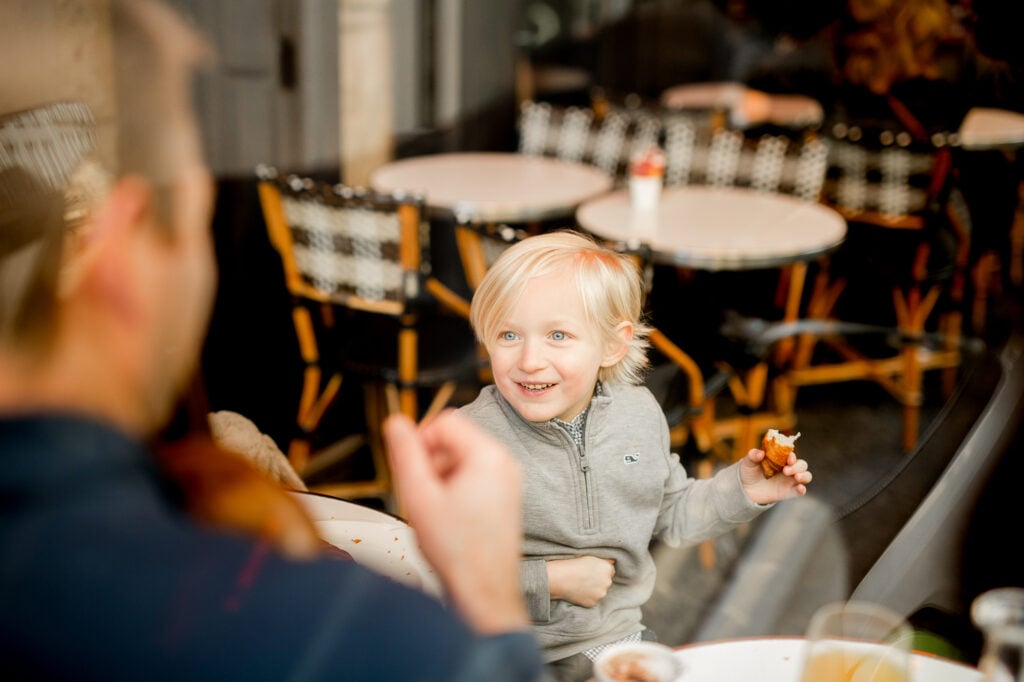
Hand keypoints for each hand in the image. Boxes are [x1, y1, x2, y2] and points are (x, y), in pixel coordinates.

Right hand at [383, 410, 528, 634]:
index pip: (446, 421)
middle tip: (419, 493)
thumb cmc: (456, 551)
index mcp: (488, 456)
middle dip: (431, 460)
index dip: (420, 440)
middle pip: (456, 439)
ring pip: (464, 458)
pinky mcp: (507, 496)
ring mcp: (510, 480)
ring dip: (442, 475)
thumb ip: (405, 453)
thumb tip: (396, 422)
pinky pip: (476, 476)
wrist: (484, 591)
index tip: (409, 468)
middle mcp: (505, 463)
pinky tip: (448, 516)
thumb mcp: (419, 496)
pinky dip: (456, 487)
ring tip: (433, 509)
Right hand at [547, 555, 614, 606]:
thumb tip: (612, 562)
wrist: (561, 578)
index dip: (600, 571)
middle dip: (598, 581)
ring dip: (593, 590)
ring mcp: (600, 594)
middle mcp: (607, 582)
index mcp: (607, 569)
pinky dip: (587, 597)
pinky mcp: (593, 603)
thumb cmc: (573, 564)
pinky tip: (578, 591)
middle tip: (585, 578)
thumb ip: (603, 561)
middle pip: (606, 582)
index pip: (609, 571)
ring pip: (599, 592)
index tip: (591, 571)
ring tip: (580, 585)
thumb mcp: (590, 557)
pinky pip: (592, 600)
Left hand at [740, 447, 811, 504]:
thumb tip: (760, 453)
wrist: (745, 489)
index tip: (788, 458)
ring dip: (804, 475)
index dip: (792, 455)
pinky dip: (802, 489)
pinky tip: (800, 488)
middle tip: (786, 470)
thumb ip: (753, 456)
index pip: (791, 455)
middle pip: (802, 465)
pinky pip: (800, 491)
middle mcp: (788, 468)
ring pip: (806, 476)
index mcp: (780, 459)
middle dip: (797, 466)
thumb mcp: (748, 463)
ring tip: (797, 477)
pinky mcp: (789, 492)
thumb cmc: (749, 472)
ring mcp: (790, 481)